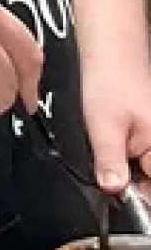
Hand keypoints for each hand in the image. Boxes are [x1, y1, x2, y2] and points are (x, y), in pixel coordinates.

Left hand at [82, 66, 150, 193]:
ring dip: (129, 168)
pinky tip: (117, 143)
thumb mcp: (103, 126)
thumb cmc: (111, 82)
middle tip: (111, 165)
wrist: (112, 54)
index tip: (118, 193)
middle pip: (149, 178)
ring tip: (114, 146)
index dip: (136, 195)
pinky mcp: (150, 135)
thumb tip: (113, 189)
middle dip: (131, 180)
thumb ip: (110, 160)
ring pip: (145, 168)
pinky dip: (129, 155)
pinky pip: (144, 156)